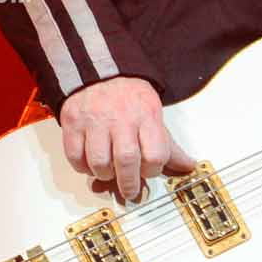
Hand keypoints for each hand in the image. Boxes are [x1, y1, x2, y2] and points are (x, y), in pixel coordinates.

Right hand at [58, 77, 193, 201]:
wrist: (99, 71)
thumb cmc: (129, 97)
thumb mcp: (153, 114)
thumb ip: (168, 145)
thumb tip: (188, 166)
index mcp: (146, 116)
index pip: (156, 154)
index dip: (152, 170)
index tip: (148, 172)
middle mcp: (120, 118)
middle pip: (126, 161)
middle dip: (129, 184)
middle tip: (130, 190)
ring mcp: (94, 120)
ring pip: (99, 162)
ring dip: (104, 175)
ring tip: (109, 172)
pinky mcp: (72, 123)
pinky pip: (75, 156)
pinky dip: (82, 167)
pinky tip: (90, 164)